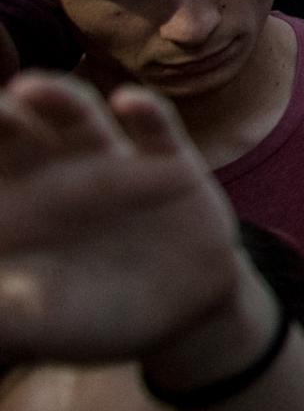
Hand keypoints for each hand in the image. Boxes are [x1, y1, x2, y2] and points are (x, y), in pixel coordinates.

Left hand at [0, 75, 247, 366]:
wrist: (180, 314)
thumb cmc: (88, 317)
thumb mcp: (29, 322)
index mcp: (12, 207)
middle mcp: (55, 174)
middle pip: (15, 128)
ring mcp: (111, 163)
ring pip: (78, 116)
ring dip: (54, 97)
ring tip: (25, 88)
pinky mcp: (168, 164)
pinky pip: (156, 128)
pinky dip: (144, 111)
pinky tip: (127, 103)